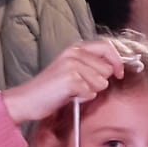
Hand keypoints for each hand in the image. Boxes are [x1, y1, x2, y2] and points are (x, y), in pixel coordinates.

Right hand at [1, 40, 125, 124]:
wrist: (28, 99)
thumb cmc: (51, 88)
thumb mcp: (71, 70)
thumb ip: (90, 65)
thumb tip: (114, 68)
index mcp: (75, 49)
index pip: (106, 47)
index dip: (116, 61)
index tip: (119, 74)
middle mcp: (73, 54)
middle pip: (107, 70)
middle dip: (99, 82)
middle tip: (80, 86)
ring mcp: (72, 66)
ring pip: (101, 83)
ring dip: (90, 91)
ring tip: (72, 91)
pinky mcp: (70, 80)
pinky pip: (91, 93)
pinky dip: (82, 98)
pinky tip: (68, 96)